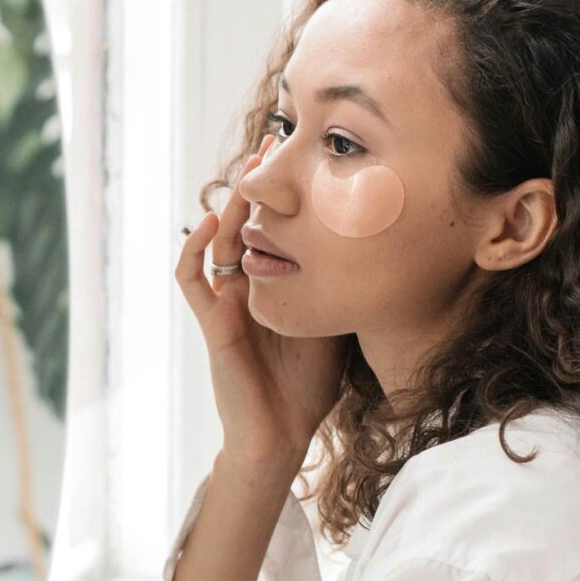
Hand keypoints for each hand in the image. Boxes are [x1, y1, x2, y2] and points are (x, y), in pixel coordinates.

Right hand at [176, 138, 351, 484]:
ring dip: (231, 206)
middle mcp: (247, 289)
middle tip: (272, 146)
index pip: (276, 229)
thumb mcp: (337, 321)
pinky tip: (211, 223)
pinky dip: (195, 249)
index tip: (305, 159)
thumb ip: (342, 287)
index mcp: (275, 287)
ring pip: (219, 244)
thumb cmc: (309, 388)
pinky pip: (193, 280)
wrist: (282, 435)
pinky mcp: (212, 324)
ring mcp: (226, 305)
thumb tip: (385, 245)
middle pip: (245, 225)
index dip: (284, 195)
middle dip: (256, 186)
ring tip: (248, 174)